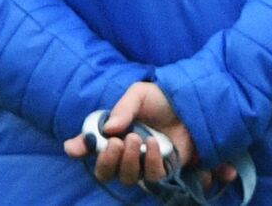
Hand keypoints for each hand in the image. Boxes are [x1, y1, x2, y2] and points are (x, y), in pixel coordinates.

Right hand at [64, 82, 237, 188]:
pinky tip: (153, 145)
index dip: (81, 148)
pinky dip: (150, 162)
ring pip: (126, 177)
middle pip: (105, 172)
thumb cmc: (163, 99)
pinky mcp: (163, 169)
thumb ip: (123, 108)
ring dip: (127, 161)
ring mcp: (143, 163)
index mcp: (114, 134)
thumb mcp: (141, 94)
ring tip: (136, 139)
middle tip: (116, 143)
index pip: (91, 148)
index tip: (78, 147)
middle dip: (106, 161)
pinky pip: (151, 177)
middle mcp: (125, 153)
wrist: (193, 103)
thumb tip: (108, 129)